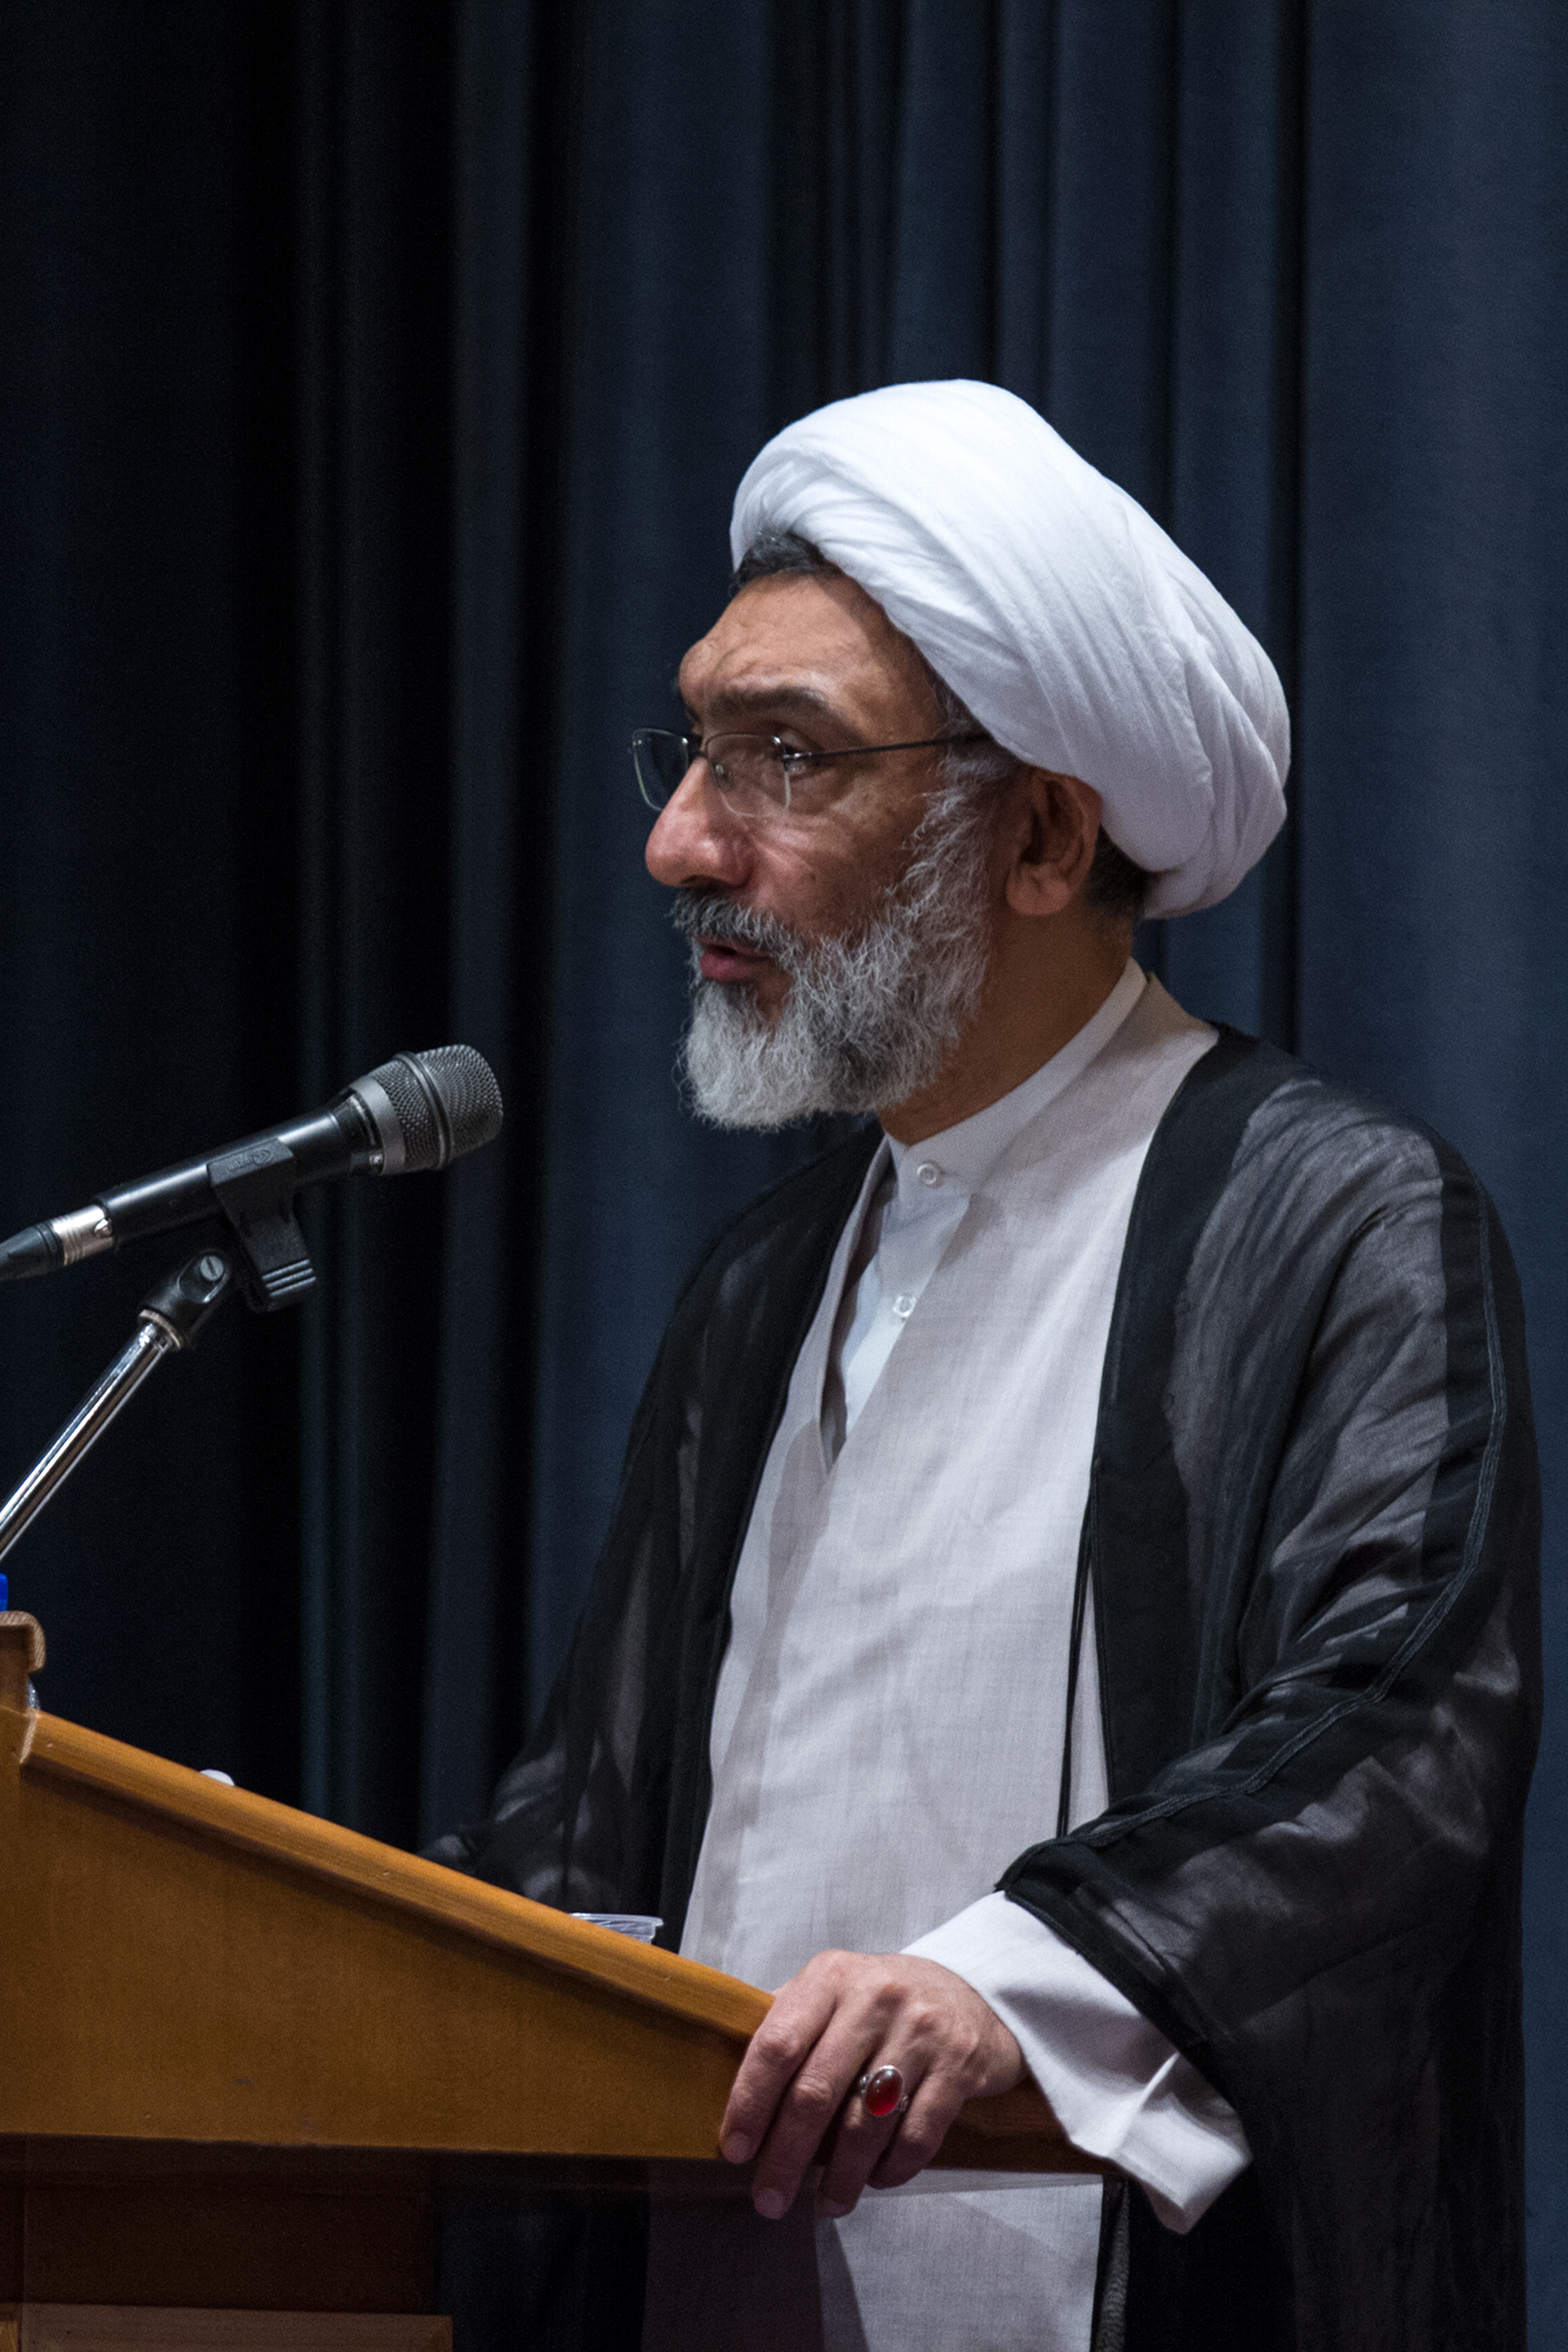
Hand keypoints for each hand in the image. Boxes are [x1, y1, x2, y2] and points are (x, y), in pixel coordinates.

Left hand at [719, 1950, 1024, 2221]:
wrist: (968, 1992)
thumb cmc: (879, 2003)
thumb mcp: (831, 1992)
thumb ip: (787, 2024)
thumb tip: (726, 2081)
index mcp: (830, 1978)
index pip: (777, 2043)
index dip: (750, 2102)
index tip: (735, 2149)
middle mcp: (874, 1998)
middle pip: (816, 2091)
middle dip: (786, 2156)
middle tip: (768, 2198)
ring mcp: (920, 2030)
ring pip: (867, 2123)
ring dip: (842, 2177)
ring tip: (826, 2204)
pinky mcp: (958, 2065)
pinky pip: (917, 2135)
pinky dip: (892, 2169)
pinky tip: (876, 2179)